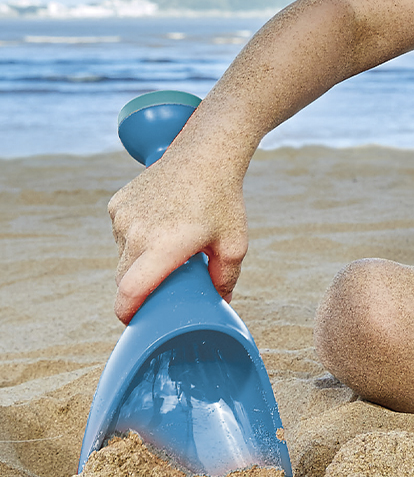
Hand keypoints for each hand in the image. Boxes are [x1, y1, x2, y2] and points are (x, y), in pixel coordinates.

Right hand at [108, 152, 247, 323]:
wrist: (205, 154)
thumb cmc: (223, 200)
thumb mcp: (234, 245)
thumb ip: (225, 280)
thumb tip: (219, 304)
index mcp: (164, 246)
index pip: (130, 291)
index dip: (128, 313)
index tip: (135, 322)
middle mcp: (137, 232)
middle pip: (124, 279)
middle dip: (139, 290)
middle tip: (163, 288)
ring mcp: (123, 216)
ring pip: (122, 256)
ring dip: (138, 261)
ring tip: (168, 248)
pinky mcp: (117, 204)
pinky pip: (120, 234)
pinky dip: (134, 239)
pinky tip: (159, 226)